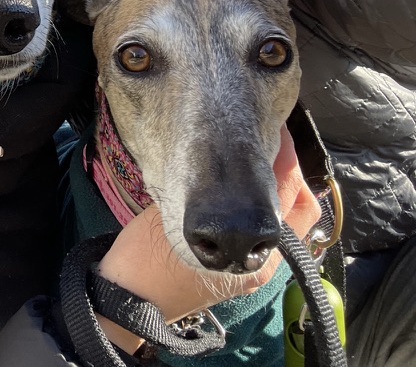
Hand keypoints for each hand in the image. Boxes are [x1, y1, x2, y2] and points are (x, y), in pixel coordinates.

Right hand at [93, 123, 320, 353]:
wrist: (130, 300)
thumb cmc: (145, 256)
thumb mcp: (173, 211)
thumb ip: (210, 187)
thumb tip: (235, 153)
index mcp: (251, 248)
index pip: (287, 190)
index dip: (285, 154)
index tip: (275, 128)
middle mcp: (265, 263)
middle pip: (299, 207)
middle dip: (289, 172)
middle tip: (271, 143)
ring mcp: (258, 271)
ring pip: (290, 223)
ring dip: (281, 191)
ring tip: (260, 162)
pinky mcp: (247, 275)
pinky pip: (275, 237)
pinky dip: (271, 211)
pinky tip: (247, 193)